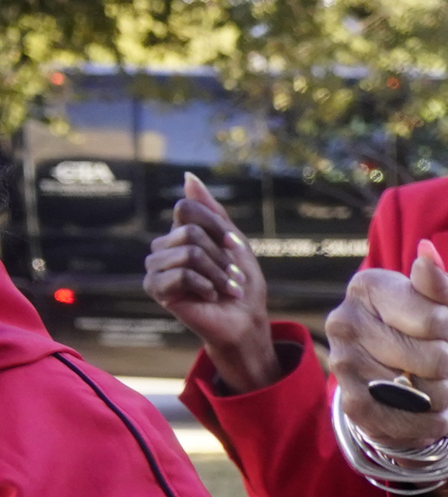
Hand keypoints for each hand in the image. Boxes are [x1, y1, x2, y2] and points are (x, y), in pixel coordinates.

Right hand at [144, 174, 278, 389]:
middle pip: (190, 232)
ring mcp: (156, 267)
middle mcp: (164, 247)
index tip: (234, 245)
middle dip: (221, 256)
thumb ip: (212, 211)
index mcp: (180, 233)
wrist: (244, 319)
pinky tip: (210, 296)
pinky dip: (206, 285)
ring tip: (225, 288)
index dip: (215, 225)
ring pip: (188, 252)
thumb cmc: (241, 283)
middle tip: (232, 275)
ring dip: (217, 273)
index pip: (187, 208)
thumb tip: (188, 177)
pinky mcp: (155, 288)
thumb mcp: (234, 242)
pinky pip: (181, 274)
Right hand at [325, 242, 447, 454]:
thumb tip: (427, 252)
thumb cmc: (424, 334)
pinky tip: (435, 411)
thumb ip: (439, 284)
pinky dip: (434, 421)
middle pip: (433, 357)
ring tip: (438, 387)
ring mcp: (342, 363)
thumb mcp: (442, 305)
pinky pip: (409, 421)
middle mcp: (344, 321)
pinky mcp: (349, 403)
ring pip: (423, 392)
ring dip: (444, 395)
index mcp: (368, 286)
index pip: (436, 319)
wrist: (398, 380)